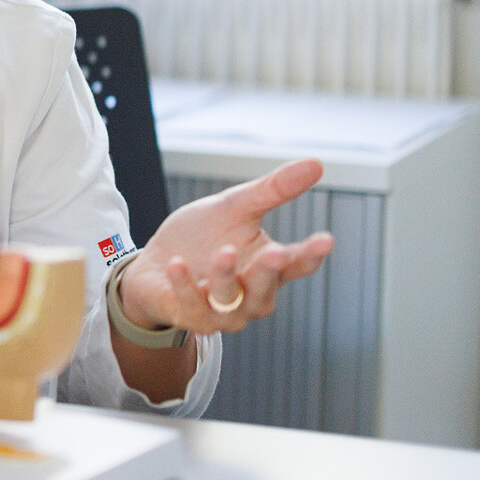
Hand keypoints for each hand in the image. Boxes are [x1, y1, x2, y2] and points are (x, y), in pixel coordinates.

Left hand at [118, 158, 334, 335]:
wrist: (154, 264)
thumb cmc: (201, 237)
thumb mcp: (235, 207)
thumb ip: (273, 191)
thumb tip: (316, 163)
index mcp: (268, 268)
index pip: (297, 264)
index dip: (311, 254)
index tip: (325, 239)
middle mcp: (251, 295)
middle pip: (266, 287)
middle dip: (270, 271)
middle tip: (276, 253)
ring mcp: (222, 311)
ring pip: (230, 300)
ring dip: (226, 276)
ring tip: (223, 252)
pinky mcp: (190, 316)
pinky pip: (191, 305)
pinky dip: (185, 285)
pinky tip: (177, 264)